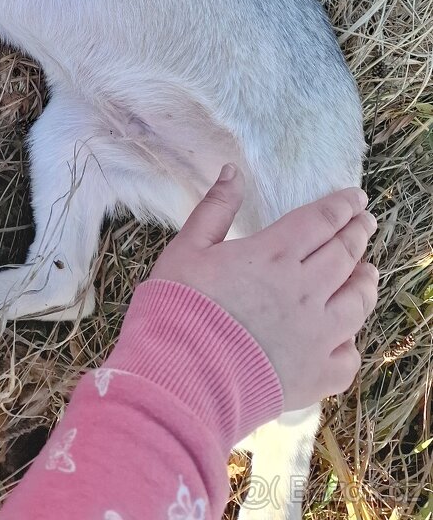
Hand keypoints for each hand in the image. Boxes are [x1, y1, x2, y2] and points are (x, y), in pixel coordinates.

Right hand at [150, 165, 377, 410]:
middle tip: (366, 221)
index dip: (342, 206)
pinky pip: (349, 356)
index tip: (356, 197)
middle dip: (358, 233)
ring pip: (358, 302)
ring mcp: (318, 335)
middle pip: (345, 254)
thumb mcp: (187, 248)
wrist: (181, 376)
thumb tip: (233, 171)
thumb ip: (215, 208)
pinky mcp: (318, 375)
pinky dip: (351, 341)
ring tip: (369, 270)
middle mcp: (305, 290)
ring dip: (366, 280)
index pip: (321, 221)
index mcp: (274, 254)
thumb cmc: (178, 307)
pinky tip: (346, 335)